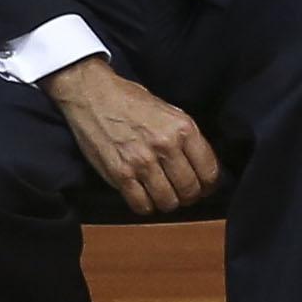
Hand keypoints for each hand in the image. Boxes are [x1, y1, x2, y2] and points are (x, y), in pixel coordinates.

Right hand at [46, 58, 218, 217]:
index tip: (203, 187)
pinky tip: (143, 197)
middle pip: (190, 190)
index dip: (208, 185)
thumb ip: (185, 138)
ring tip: (162, 195)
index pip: (209, 171)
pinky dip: (145, 206)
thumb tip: (198, 166)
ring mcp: (142, 161)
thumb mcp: (169, 111)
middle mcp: (165, 146)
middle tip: (182, 194)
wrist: (92, 94)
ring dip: (167, 203)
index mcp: (182, 128)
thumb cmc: (130, 100)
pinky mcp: (120, 173)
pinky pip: (141, 205)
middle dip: (189, 197)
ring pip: (167, 202)